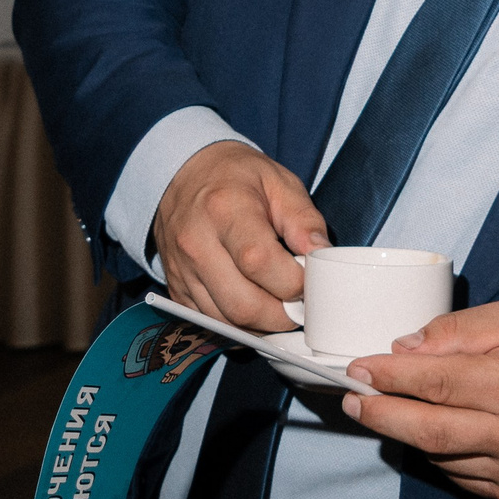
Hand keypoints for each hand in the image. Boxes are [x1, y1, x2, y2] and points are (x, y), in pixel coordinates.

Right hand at [151, 141, 324, 332]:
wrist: (184, 174)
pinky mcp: (176, 289)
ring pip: (227, 322)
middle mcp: (196, 244)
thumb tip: (322, 256)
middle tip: (299, 302)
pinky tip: (255, 306)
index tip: (310, 280)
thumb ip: (304, 220)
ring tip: (279, 303)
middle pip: (243, 304)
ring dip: (262, 324)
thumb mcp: (279, 182)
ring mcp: (181, 270)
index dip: (293, 282)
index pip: (259, 262)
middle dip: (282, 315)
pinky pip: (211, 323)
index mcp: (224, 210)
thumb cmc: (235, 177)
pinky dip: (239, 324)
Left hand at [340, 302, 498, 498]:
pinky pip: (456, 475)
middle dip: (381, 414)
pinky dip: (436, 452)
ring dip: (406, 432)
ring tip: (388, 408)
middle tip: (352, 400)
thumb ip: (457, 329)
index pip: (436, 382)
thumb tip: (405, 348)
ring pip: (438, 455)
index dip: (390, 376)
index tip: (358, 368)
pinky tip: (433, 430)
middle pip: (429, 430)